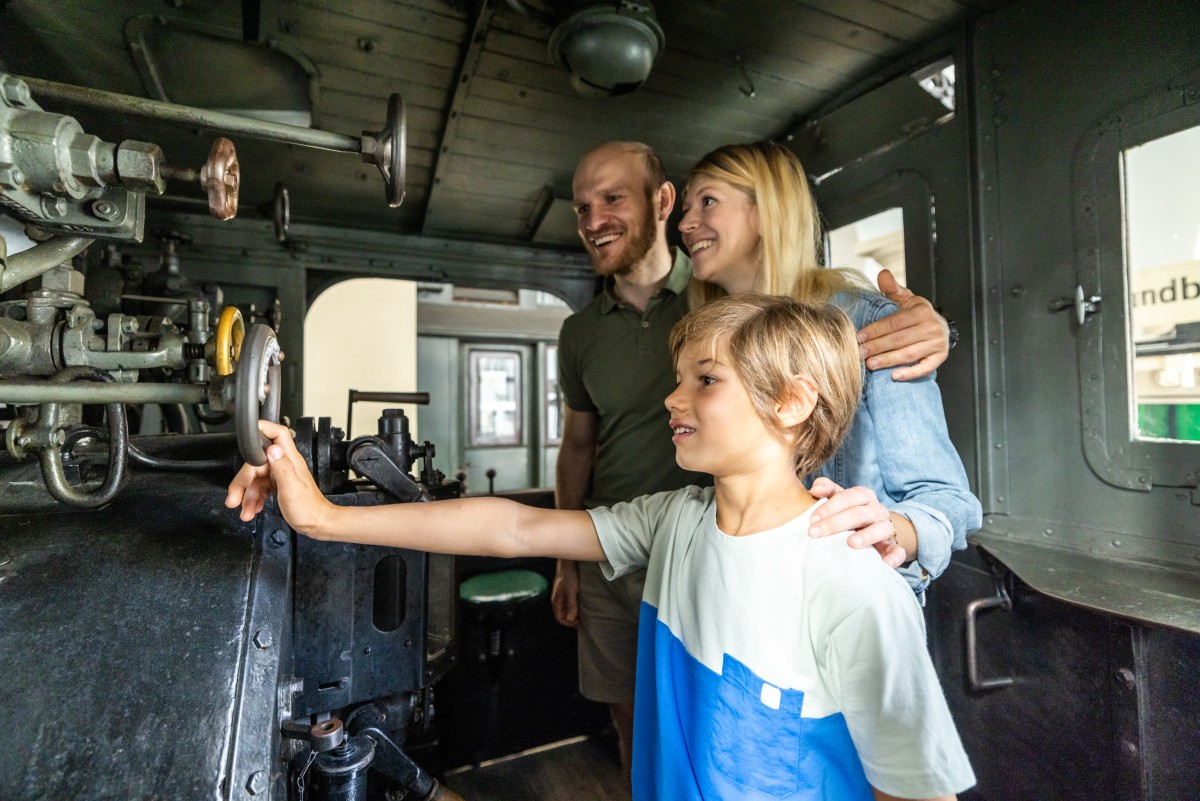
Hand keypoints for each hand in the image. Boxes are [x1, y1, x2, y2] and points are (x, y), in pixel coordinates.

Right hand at [225, 420, 334, 535]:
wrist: (317, 525)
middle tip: (234, 498)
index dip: (264, 428)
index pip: (278, 434)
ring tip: (244, 511)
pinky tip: (252, 510)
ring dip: (246, 496)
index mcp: (290, 460)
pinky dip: (253, 499)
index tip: (249, 431)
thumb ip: (282, 468)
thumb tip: (272, 449)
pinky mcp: (278, 486)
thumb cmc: (309, 509)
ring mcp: (281, 475)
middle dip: (242, 481)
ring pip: (255, 478)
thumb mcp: (292, 488)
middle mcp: (285, 465)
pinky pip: (260, 488)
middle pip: (256, 462)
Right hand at [551, 559, 580, 627]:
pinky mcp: (567, 591)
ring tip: (584, 613)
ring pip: (568, 608)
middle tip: (583, 619)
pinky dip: (576, 605)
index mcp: (556, 601)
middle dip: (572, 619)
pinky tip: (583, 604)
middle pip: (564, 614)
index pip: (560, 618)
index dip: (569, 623)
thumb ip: (571, 605)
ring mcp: (562, 595)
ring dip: (575, 612)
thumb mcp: (571, 591)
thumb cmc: (568, 575)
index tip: (579, 623)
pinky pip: (571, 602)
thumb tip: (571, 619)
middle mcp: (558, 600)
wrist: (569, 562)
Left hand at [808, 477, 907, 568]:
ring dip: (867, 536)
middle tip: (816, 533)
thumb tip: (815, 488)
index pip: (847, 497)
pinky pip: (898, 551)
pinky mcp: (894, 546)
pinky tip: (885, 564)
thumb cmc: (850, 512)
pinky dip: (894, 557)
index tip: (812, 520)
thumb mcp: (840, 499)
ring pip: (881, 529)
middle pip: (859, 514)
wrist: (876, 529)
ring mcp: (887, 527)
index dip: (829, 507)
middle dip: (836, 523)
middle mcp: (877, 510)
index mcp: (864, 496)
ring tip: (851, 543)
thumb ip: (827, 490)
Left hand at [857, 269, 949, 380]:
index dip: (875, 330)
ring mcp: (937, 344)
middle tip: (859, 353)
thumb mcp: (907, 299)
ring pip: (908, 354)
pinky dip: (910, 373)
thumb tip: (882, 274)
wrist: (940, 326)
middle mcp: (931, 327)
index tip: (859, 337)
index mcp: (922, 311)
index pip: (894, 322)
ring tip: (870, 365)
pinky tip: (894, 376)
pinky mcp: (939, 358)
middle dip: (877, 347)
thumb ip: (892, 289)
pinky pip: (924, 368)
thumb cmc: (917, 314)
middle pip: (899, 339)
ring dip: (888, 360)